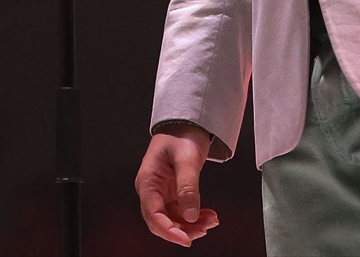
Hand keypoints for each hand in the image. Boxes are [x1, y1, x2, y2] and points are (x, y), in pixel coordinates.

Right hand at [135, 124, 217, 247]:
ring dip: (191, 224)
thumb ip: (188, 186)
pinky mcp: (172, 191)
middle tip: (204, 229)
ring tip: (211, 221)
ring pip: (172, 218)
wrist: (188, 121)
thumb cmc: (182, 133)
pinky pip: (180, 210)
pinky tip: (207, 215)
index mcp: (148, 180)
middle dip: (182, 229)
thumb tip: (190, 214)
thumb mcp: (187, 158)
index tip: (186, 239)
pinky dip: (194, 215)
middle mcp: (151, 188)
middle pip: (162, 220)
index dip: (168, 230)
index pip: (153, 214)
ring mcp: (161, 190)